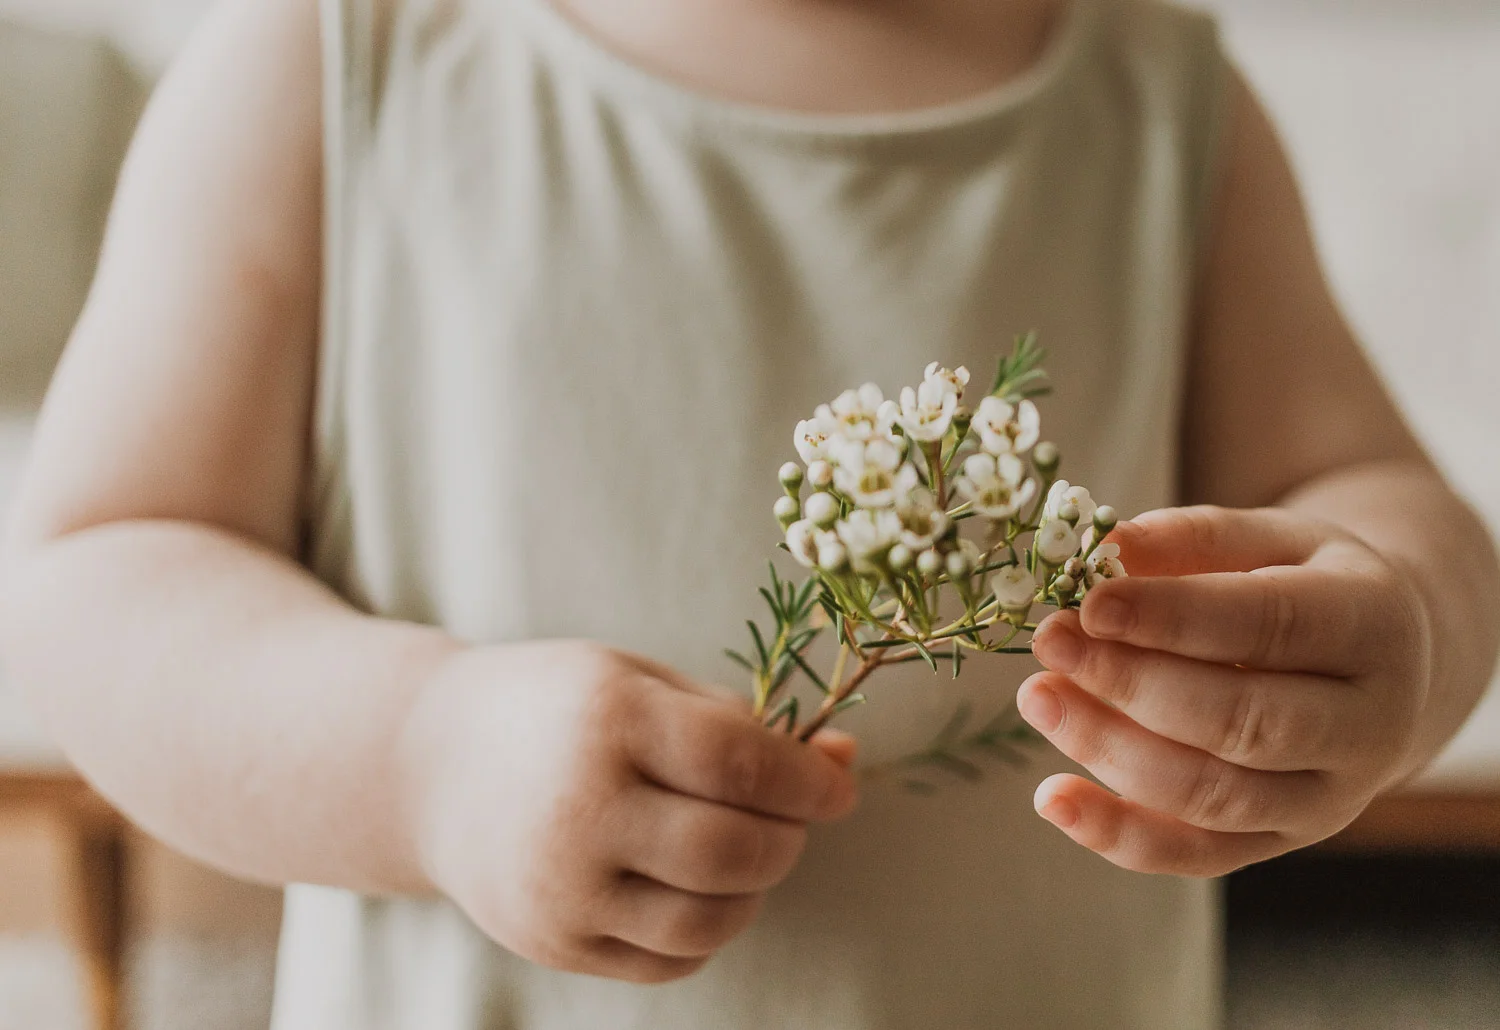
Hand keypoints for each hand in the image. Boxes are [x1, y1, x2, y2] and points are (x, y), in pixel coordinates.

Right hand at [396, 641, 857, 982]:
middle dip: (788, 839)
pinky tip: (693, 888)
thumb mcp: (638, 681)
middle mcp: (579, 806)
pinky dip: (706, 932)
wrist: (427, 765)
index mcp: (607, 717)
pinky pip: (667, 961)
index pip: (739, 761)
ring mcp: (560, 884)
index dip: (808, 780)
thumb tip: (844, 758)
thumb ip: (738, 722)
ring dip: (753, 892)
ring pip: (706, 922)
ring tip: (743, 853)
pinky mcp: (551, 941)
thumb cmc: (554, 707)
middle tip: (791, 819)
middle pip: (730, 850)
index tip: (836, 785)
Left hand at [1019, 505, 1431, 876]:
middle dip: (1132, 685)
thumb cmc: (1307, 585)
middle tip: (1050, 642)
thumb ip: (1193, 538)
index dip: (1174, 616)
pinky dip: (1117, 833)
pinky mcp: (1280, 841)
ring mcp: (1327, 799)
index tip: (1091, 603)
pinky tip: (1051, 798)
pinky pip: (1196, 854)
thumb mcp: (1269, 539)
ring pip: (1214, 795)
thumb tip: (1105, 547)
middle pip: (1244, 721)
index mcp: (1372, 627)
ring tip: (1038, 697)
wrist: (1382, 665)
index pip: (1271, 624)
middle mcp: (1366, 726)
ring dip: (1111, 750)